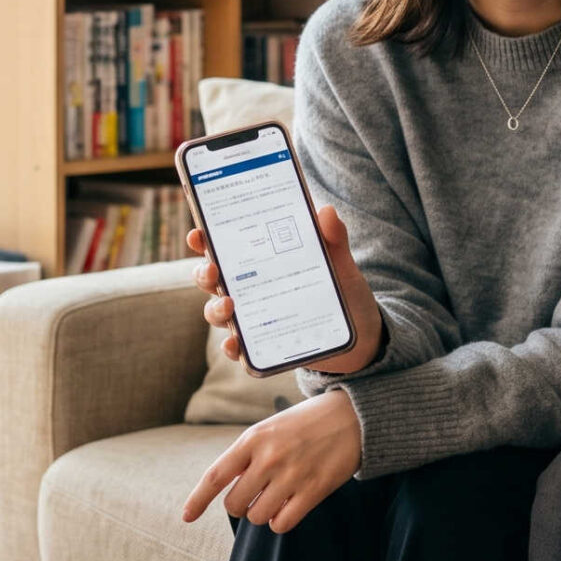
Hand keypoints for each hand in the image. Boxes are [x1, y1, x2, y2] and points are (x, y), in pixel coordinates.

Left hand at [180, 388, 361, 532]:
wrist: (352, 415)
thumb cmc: (305, 424)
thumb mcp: (270, 429)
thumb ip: (247, 456)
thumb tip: (228, 490)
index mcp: (253, 438)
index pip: (216, 476)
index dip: (198, 499)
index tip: (187, 517)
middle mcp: (269, 457)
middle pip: (234, 504)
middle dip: (240, 505)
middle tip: (255, 494)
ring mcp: (292, 474)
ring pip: (257, 516)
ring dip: (262, 514)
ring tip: (276, 497)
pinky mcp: (315, 489)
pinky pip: (282, 523)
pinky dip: (281, 521)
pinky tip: (289, 507)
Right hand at [187, 204, 383, 374]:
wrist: (362, 334)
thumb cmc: (344, 291)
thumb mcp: (340, 262)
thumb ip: (333, 238)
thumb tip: (325, 211)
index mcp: (261, 262)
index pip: (225, 247)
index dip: (205, 240)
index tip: (198, 233)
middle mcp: (250, 289)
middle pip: (212, 280)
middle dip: (203, 274)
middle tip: (212, 270)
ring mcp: (254, 318)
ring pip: (219, 313)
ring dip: (215, 309)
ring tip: (229, 305)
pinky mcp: (264, 346)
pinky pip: (240, 349)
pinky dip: (233, 348)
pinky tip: (235, 344)